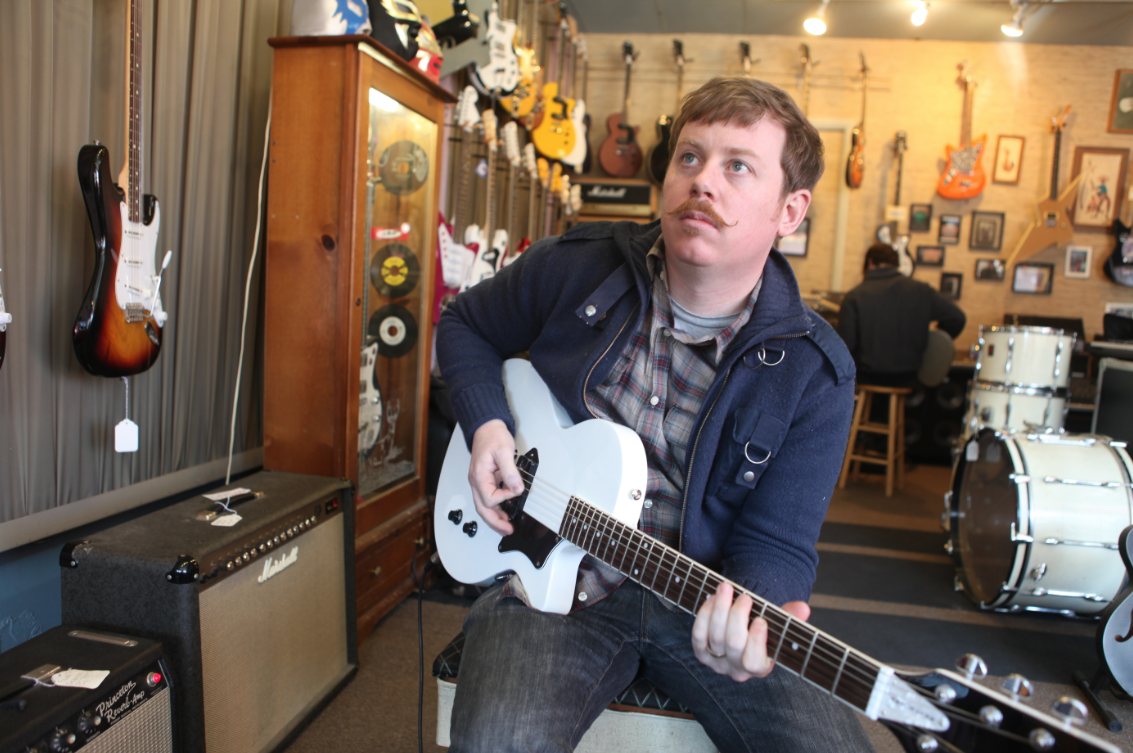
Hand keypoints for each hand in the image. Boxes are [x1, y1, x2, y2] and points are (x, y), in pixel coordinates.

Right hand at [468, 419, 524, 535]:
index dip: (505, 497)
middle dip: (495, 522)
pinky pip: (486, 498)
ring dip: (494, 518)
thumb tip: (517, 488)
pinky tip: (502, 512)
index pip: (489, 497)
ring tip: (506, 526)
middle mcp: (476, 481)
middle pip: (482, 508)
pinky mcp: (483, 480)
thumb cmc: (492, 436)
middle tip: (508, 530)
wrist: (486, 427)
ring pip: (482, 506)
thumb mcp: (504, 452)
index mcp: (479, 475)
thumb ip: (510, 472)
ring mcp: (478, 481)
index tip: (516, 491)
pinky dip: (494, 508)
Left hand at [691, 581, 810, 681]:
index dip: (756, 642)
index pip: (755, 662)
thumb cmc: (761, 626)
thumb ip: (789, 616)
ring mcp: (717, 662)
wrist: (739, 631)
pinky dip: (704, 615)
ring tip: (726, 588)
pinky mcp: (701, 652)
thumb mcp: (777, 623)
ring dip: (720, 609)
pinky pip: (698, 635)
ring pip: (715, 637)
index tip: (760, 620)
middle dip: (737, 617)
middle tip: (745, 597)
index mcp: (760, 667)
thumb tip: (803, 609)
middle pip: (734, 645)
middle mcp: (737, 669)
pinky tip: (713, 599)